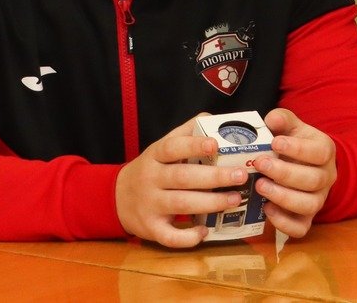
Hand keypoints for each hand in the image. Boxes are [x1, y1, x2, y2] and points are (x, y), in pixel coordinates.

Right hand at [115, 119, 249, 247]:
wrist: (116, 197)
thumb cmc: (152, 169)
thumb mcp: (162, 147)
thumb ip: (188, 132)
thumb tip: (217, 120)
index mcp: (155, 156)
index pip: (172, 147)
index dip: (193, 146)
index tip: (215, 145)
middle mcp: (150, 179)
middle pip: (183, 178)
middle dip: (214, 177)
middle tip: (240, 175)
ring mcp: (149, 206)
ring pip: (181, 205)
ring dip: (210, 203)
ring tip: (235, 199)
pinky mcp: (150, 229)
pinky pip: (169, 236)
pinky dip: (188, 237)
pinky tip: (205, 232)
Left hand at [252, 107, 337, 237]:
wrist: (306, 166)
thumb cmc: (295, 145)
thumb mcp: (292, 128)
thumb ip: (283, 120)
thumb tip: (272, 119)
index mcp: (325, 152)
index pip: (318, 152)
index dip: (297, 149)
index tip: (274, 143)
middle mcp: (327, 177)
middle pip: (313, 180)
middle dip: (284, 173)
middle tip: (259, 164)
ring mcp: (318, 199)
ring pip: (309, 205)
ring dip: (283, 197)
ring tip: (259, 187)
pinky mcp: (307, 219)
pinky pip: (301, 228)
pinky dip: (284, 223)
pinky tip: (266, 209)